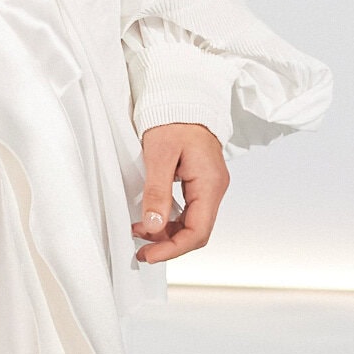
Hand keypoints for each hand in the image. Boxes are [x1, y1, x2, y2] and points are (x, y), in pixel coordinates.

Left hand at [132, 122, 228, 262]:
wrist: (182, 97)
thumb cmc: (173, 120)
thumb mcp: (159, 156)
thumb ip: (157, 192)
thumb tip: (153, 227)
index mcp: (210, 184)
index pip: (197, 232)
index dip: (173, 249)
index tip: (149, 256)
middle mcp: (214, 188)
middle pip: (196, 231)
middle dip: (168, 245)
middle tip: (141, 251)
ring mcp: (208, 185)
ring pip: (192, 223)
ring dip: (167, 233)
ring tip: (139, 233)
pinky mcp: (200, 182)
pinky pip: (188, 210)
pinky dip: (170, 219)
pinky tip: (151, 219)